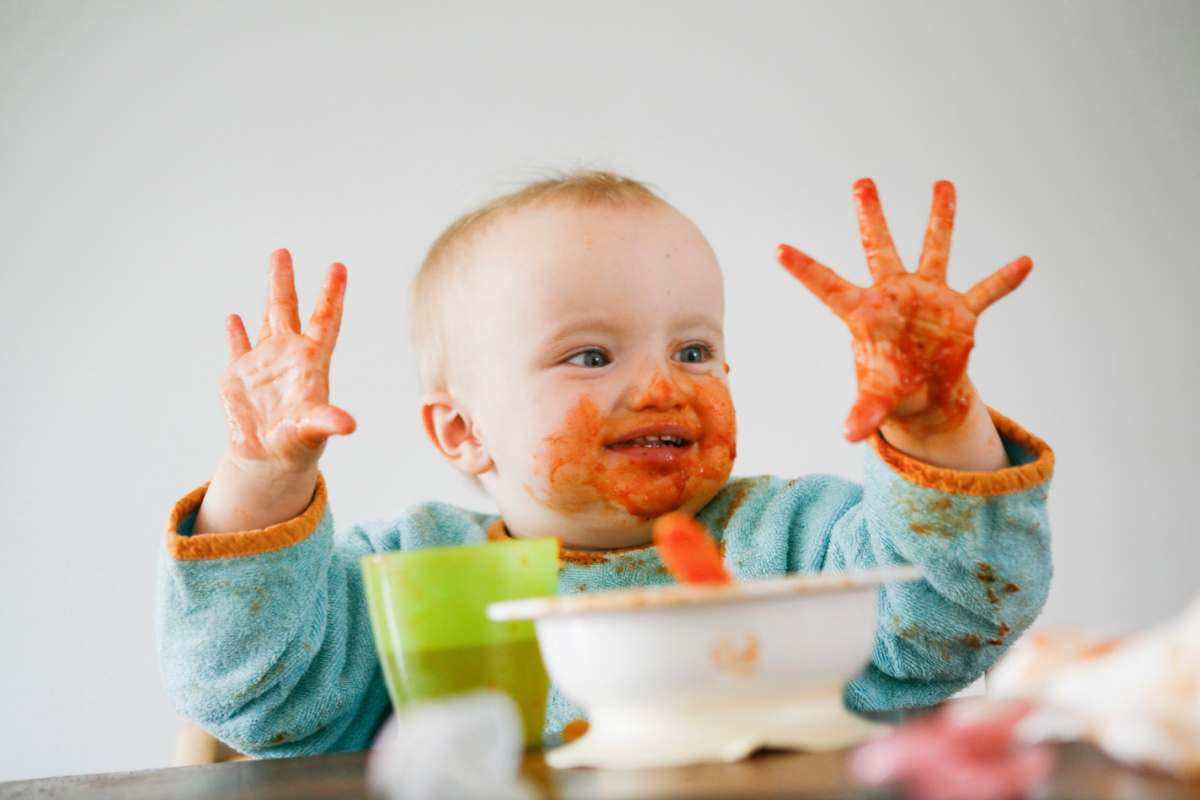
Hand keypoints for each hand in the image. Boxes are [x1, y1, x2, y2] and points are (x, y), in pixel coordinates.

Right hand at [219, 249, 354, 474]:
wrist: (269, 459)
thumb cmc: (299, 445)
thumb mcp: (314, 431)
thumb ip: (328, 422)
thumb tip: (349, 425)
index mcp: (311, 363)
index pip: (325, 321)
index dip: (331, 295)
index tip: (338, 267)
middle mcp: (289, 356)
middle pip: (289, 310)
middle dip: (286, 281)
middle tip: (284, 251)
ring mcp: (264, 364)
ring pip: (266, 319)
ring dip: (269, 290)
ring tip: (275, 261)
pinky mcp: (239, 377)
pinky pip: (237, 349)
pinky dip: (235, 334)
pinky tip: (233, 317)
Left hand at [777, 180, 1030, 442]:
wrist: (925, 393)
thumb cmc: (892, 389)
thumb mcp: (877, 401)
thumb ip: (864, 412)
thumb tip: (849, 435)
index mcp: (864, 314)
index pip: (828, 287)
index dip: (804, 270)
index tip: (778, 250)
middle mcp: (894, 296)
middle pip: (879, 248)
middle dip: (871, 217)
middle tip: (862, 182)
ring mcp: (928, 298)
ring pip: (934, 250)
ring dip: (940, 218)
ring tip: (943, 184)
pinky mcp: (960, 311)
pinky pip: (987, 292)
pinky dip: (1005, 280)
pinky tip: (1025, 262)